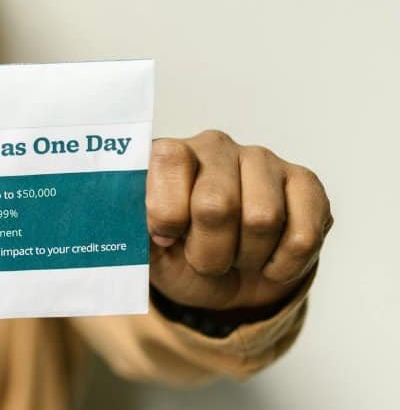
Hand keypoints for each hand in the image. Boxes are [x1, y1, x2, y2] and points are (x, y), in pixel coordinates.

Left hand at [146, 130, 331, 310]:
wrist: (222, 280)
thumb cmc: (177, 256)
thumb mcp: (142, 248)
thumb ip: (128, 228)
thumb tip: (122, 218)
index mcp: (168, 153)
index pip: (169, 159)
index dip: (167, 212)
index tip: (165, 237)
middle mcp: (215, 147)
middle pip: (217, 203)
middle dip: (208, 251)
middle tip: (204, 261)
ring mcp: (263, 161)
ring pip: (263, 219)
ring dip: (247, 258)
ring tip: (236, 257)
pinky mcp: (305, 184)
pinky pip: (304, 233)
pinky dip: (284, 265)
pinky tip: (269, 263)